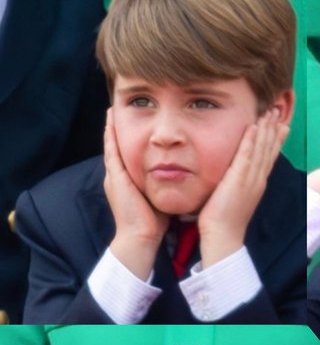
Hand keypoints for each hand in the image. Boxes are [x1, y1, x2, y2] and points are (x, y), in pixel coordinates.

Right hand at [104, 108, 168, 279]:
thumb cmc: (154, 222)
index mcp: (129, 180)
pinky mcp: (115, 177)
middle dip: (118, 127)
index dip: (132, 137)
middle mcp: (118, 175)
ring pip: (112, 144)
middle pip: (117, 145)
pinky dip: (111, 134)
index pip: (129, 153)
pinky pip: (111, 150)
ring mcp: (114, 175)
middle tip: (121, 107)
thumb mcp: (160, 196)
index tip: (137, 121)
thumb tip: (183, 175)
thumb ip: (166, 184)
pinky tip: (112, 119)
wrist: (141, 237)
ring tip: (113, 107)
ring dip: (112, 126)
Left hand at [198, 109, 287, 265]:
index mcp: (257, 184)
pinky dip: (252, 140)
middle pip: (269, 150)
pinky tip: (254, 126)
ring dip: (266, 129)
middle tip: (278, 111)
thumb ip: (235, 184)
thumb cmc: (223, 220)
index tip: (281, 125)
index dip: (276, 140)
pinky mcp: (239, 180)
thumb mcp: (233, 197)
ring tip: (269, 112)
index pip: (269, 157)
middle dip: (274, 129)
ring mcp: (250, 180)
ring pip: (262, 149)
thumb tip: (232, 176)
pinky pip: (247, 156)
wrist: (222, 235)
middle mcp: (257, 180)